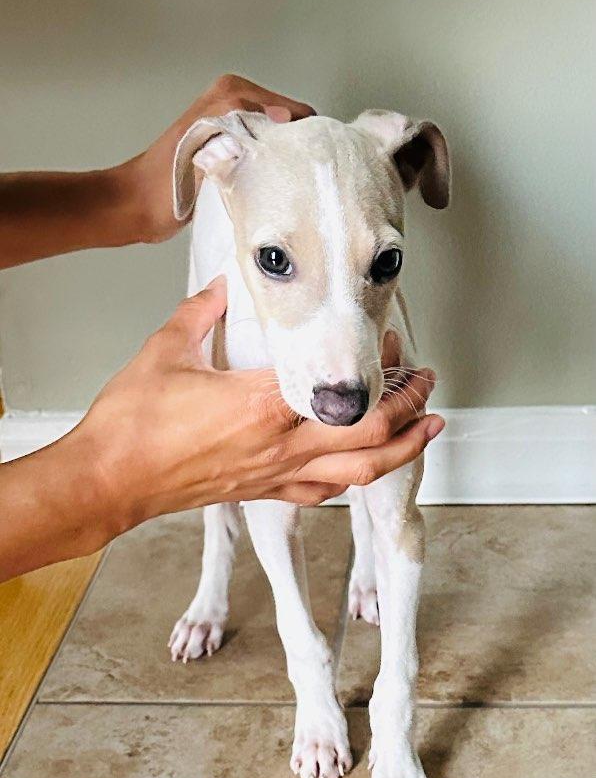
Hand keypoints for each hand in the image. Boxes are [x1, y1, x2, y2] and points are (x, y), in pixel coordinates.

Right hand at [78, 278, 443, 534]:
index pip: (345, 389)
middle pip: (372, 436)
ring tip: (428, 430)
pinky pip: (322, 493)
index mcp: (263, 406)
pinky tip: (362, 466)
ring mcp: (275, 476)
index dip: (381, 368)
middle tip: (429, 384)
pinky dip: (353, 478)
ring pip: (360, 473)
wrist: (109, 480)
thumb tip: (226, 283)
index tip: (391, 342)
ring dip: (402, 451)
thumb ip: (203, 310)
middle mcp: (280, 447)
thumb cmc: (133, 422)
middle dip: (412, 410)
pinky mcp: (262, 493)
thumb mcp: (166, 349)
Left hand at [127, 74, 315, 243]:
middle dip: (298, 152)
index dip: (303, 137)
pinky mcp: (232, 155)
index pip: (292, 110)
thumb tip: (283, 115)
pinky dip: (273, 174)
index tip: (312, 168)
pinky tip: (276, 192)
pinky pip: (267, 159)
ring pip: (281, 146)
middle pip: (290, 128)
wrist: (136, 208)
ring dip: (287, 165)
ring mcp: (236, 131)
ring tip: (292, 190)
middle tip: (304, 184)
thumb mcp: (202, 139)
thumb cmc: (164, 181)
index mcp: (232, 93)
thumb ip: (237, 118)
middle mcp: (236, 105)